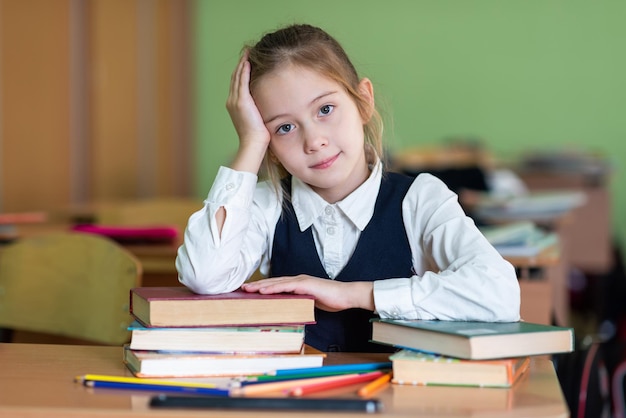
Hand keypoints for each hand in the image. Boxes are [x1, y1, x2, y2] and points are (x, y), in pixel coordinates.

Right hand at [226, 50, 270, 172]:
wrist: (253, 144)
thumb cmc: (259, 136)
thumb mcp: (259, 119)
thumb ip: (260, 110)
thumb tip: (268, 106)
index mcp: (235, 105)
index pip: (238, 84)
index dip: (242, 72)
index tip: (248, 62)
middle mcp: (232, 101)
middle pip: (235, 77)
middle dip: (241, 64)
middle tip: (247, 53)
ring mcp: (235, 100)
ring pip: (237, 77)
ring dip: (242, 63)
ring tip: (248, 53)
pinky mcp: (241, 101)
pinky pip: (242, 81)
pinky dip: (244, 70)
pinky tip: (248, 61)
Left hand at [241, 275, 374, 311]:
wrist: (346, 295)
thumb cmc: (331, 300)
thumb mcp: (311, 303)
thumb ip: (300, 303)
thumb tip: (289, 310)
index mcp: (298, 284)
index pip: (277, 285)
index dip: (263, 287)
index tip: (250, 291)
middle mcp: (297, 280)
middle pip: (273, 282)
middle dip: (256, 285)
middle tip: (241, 288)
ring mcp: (301, 281)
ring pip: (276, 283)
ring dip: (261, 286)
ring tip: (247, 289)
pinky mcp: (305, 284)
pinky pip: (286, 286)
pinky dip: (273, 288)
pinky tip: (263, 291)